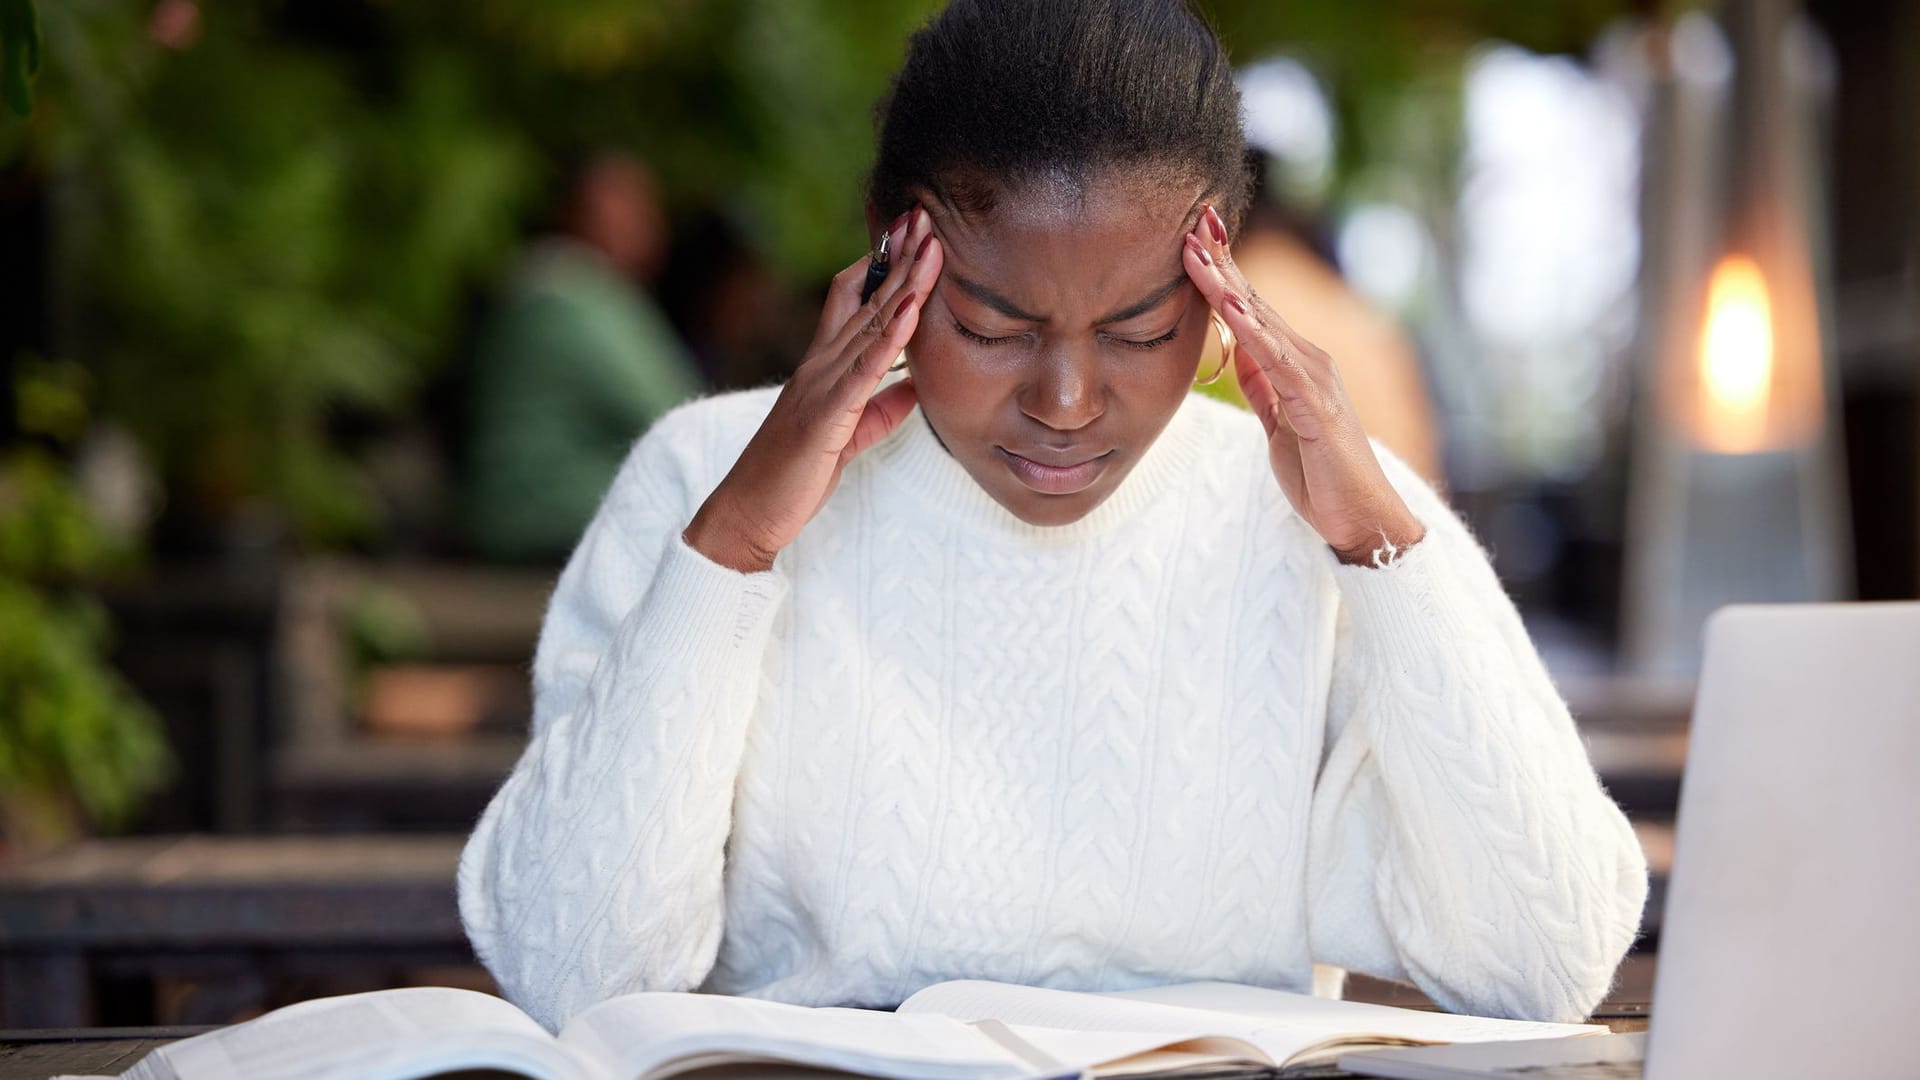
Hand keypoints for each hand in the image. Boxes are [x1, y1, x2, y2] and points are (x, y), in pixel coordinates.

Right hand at [685, 208, 942, 572]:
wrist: (749, 512)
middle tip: (926, 216)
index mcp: (824, 367)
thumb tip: (916, 389)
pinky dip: (891, 336)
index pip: (853, 301)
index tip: (913, 235)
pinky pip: (865, 368)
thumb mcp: (849, 437)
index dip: (883, 266)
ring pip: (870, 324)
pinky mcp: (826, 413)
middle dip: (899, 257)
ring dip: (904, 283)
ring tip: (930, 246)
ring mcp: (821, 384)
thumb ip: (881, 409)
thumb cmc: (793, 476)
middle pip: (866, 299)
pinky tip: (912, 308)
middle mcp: (820, 365)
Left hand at [1182, 204, 1424, 564]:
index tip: (1194, 241)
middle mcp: (1307, 360)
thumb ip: (1262, 385)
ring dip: (1228, 285)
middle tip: (1193, 221)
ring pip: (1262, 322)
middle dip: (1223, 262)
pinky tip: (1230, 306)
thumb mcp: (1277, 423)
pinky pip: (1277, 361)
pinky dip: (1252, 331)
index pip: (1250, 311)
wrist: (1359, 516)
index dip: (1222, 275)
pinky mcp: (1315, 405)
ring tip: (1199, 252)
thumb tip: (1239, 352)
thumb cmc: (1320, 474)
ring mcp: (1314, 378)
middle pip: (1254, 302)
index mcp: (1293, 365)